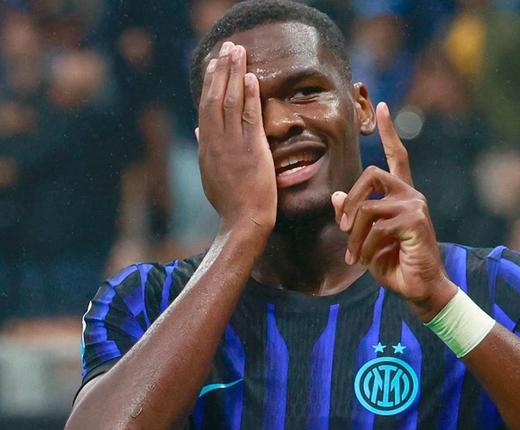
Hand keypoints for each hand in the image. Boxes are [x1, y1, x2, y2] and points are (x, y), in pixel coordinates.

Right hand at [197, 42, 276, 232]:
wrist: (243, 220)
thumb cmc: (230, 201)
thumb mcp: (210, 173)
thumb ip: (205, 148)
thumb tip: (197, 129)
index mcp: (206, 145)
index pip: (206, 106)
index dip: (210, 82)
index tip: (214, 63)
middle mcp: (216, 141)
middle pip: (215, 98)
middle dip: (221, 70)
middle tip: (227, 47)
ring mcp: (233, 145)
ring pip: (230, 102)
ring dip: (235, 74)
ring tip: (238, 52)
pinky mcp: (251, 150)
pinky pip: (249, 118)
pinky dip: (250, 97)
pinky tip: (251, 79)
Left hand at [331, 102, 456, 320]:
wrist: (420, 288)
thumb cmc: (394, 263)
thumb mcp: (366, 238)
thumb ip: (354, 216)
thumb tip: (337, 196)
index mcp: (402, 195)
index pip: (398, 156)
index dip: (389, 131)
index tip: (380, 106)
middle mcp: (411, 195)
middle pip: (372, 174)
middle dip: (351, 200)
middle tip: (342, 227)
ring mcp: (415, 206)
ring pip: (368, 207)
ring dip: (354, 235)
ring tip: (354, 256)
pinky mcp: (415, 221)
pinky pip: (375, 226)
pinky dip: (364, 246)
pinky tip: (365, 260)